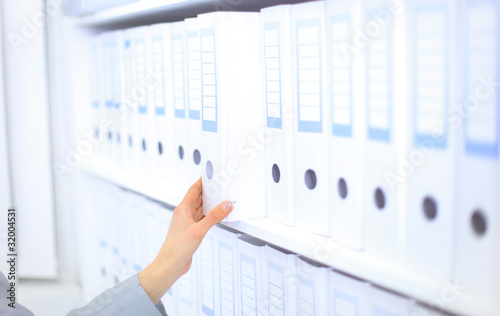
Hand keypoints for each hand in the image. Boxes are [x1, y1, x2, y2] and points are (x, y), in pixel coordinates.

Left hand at [138, 178, 233, 304]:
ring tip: (224, 198)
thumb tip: (226, 204)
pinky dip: (212, 216)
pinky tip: (219, 215)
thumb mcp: (199, 230)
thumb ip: (214, 217)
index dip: (203, 181)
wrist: (171, 265)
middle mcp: (184, 214)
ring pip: (202, 209)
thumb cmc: (177, 248)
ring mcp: (188, 223)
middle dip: (210, 192)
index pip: (194, 190)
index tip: (212, 174)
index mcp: (182, 209)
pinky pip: (204, 219)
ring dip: (212, 204)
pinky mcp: (192, 232)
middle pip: (199, 198)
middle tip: (222, 185)